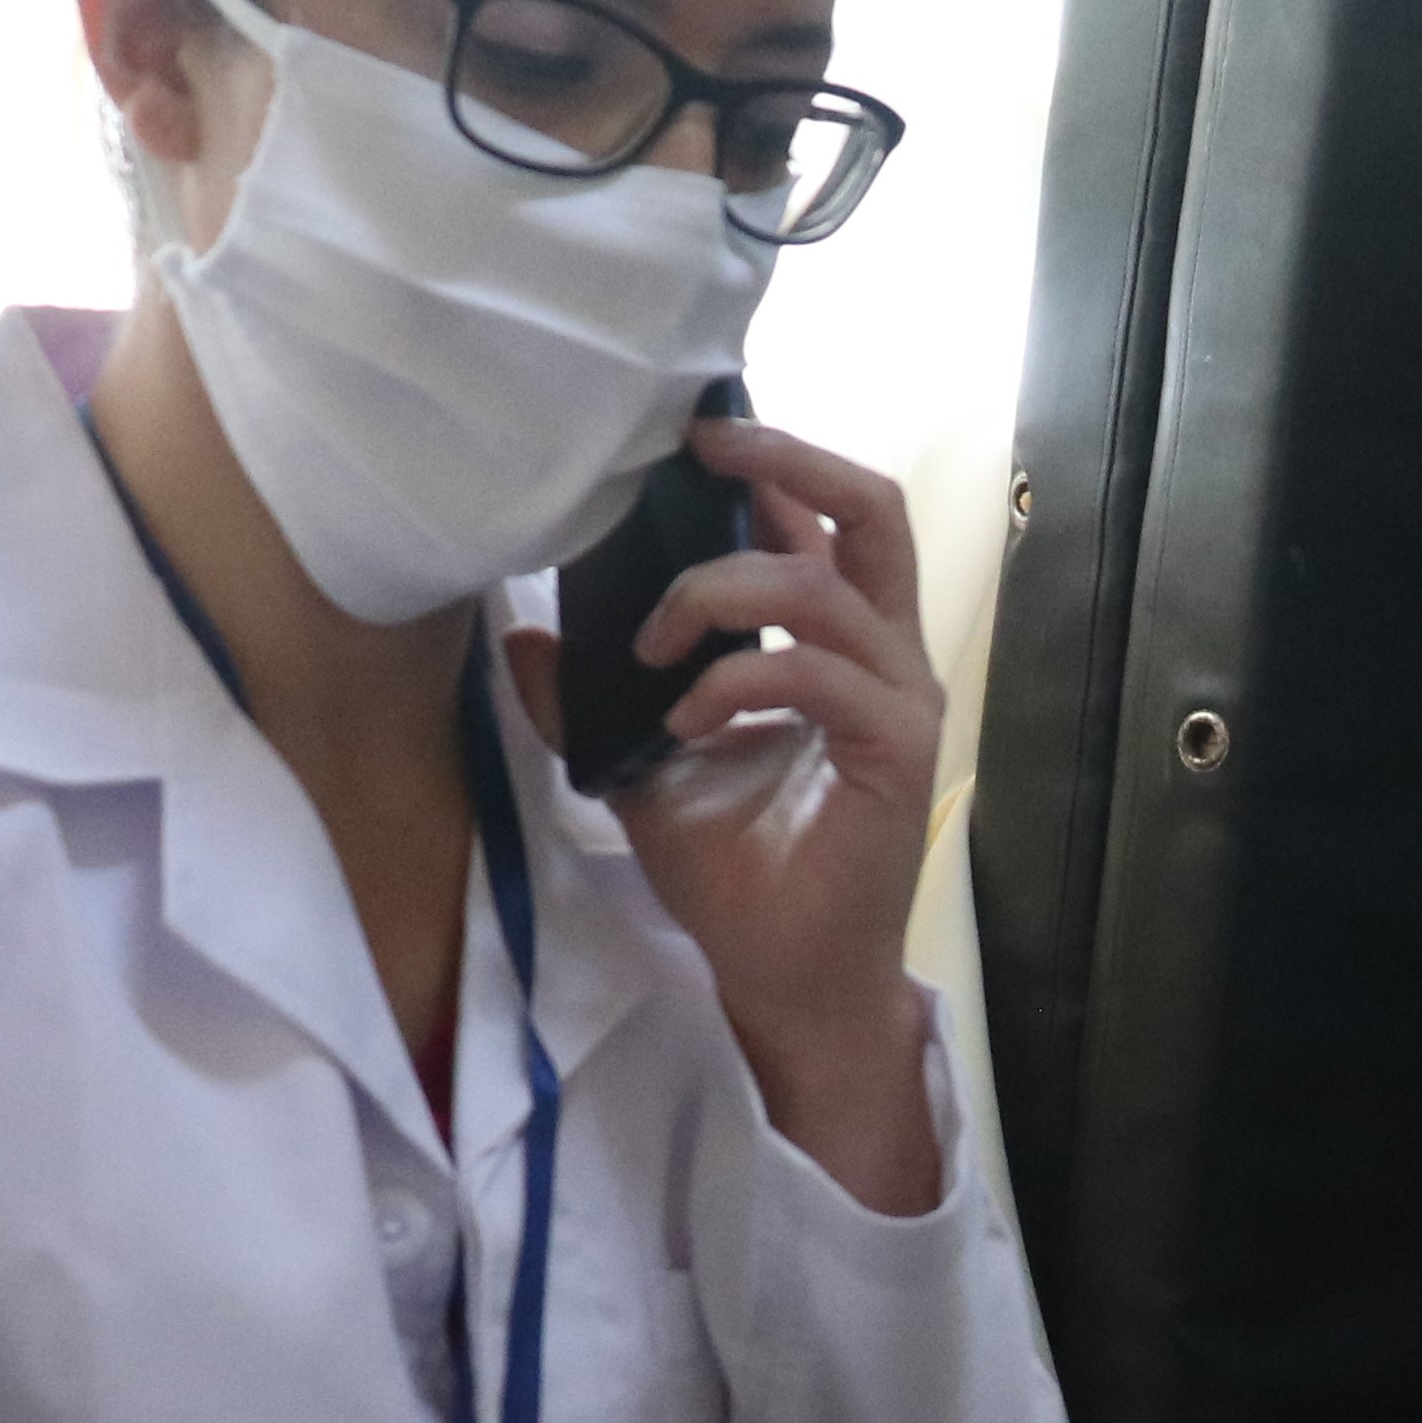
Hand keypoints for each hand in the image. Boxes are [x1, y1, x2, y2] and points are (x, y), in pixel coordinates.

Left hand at [503, 415, 946, 1213]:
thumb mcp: (640, 767)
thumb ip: (593, 697)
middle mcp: (882, 654)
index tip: (678, 443)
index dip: (760, 467)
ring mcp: (898, 700)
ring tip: (655, 640)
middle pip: (868, 510)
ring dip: (723, 592)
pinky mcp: (895, 751)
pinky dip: (740, 681)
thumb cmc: (734, 873)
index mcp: (837, 642)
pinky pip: (820, 677)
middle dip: (784, 463)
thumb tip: (523, 634)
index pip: (816, 520)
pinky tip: (686, 720)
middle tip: (702, 449)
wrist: (782, 979)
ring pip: (825, 587)